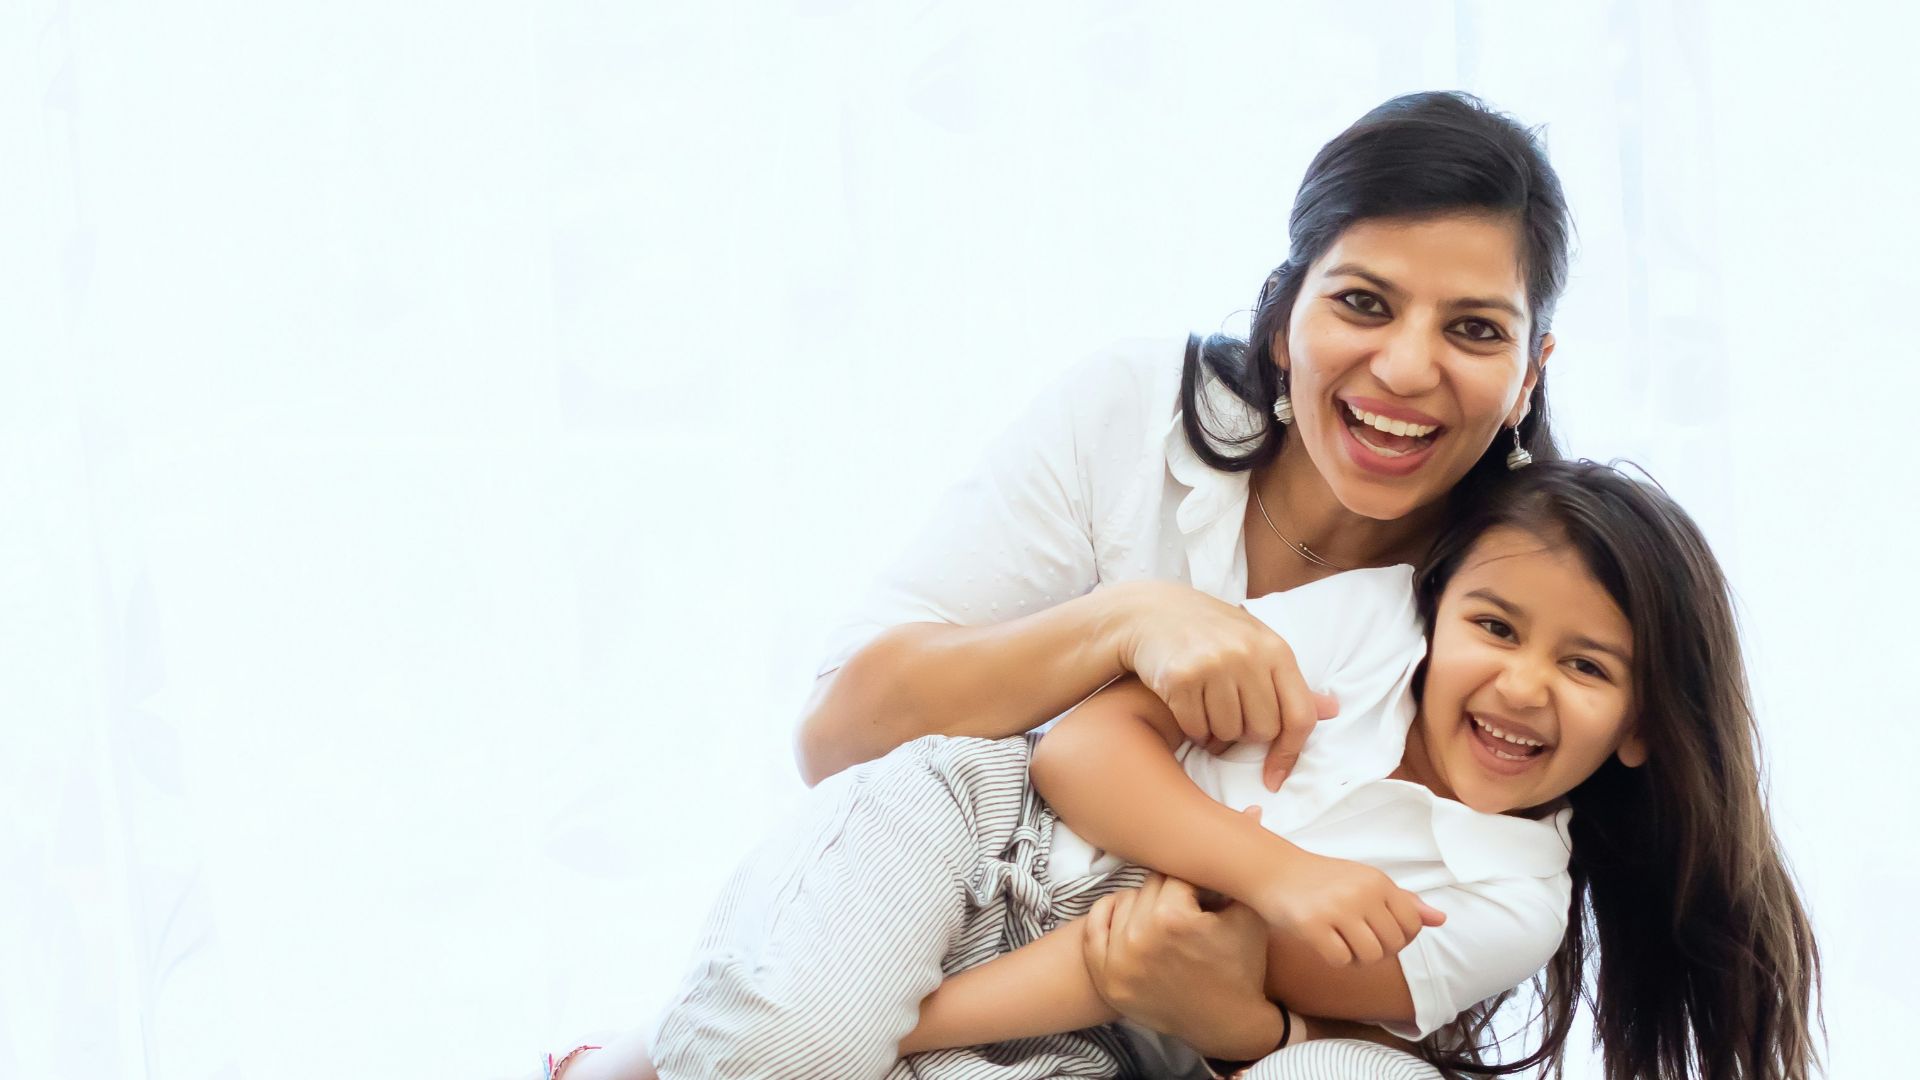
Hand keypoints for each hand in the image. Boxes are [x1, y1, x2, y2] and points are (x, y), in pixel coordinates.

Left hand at [1081, 873, 1286, 1060]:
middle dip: (1171, 893)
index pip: (1176, 873)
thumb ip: (1240, 865)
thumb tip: (1252, 812)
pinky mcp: (1105, 978)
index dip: (1195, 882)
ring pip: (1124, 901)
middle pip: (1149, 885)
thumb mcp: (1249, 913)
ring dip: (1143, 905)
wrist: (1229, 1025)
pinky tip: (1131, 923)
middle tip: (1189, 912)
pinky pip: (1094, 927)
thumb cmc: (1242, 967)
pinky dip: (1110, 918)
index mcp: (1173, 918)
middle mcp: (1139, 937)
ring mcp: (1117, 961)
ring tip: (1167, 923)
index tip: (1205, 898)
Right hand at [1113, 581, 1337, 788]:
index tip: (1274, 777)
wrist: (1152, 611)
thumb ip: (1290, 682)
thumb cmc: (1213, 633)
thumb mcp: (1258, 646)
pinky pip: (1196, 729)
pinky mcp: (1180, 677)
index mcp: (1275, 649)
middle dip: (1244, 733)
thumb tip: (1333, 710)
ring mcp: (1213, 665)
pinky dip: (1192, 728)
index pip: (1299, 716)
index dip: (1290, 753)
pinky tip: (1187, 705)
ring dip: (1216, 732)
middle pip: (1262, 731)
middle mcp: (1247, 655)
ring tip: (1207, 706)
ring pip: (1227, 733)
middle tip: (1229, 714)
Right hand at [1254, 851, 1445, 966]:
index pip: (1412, 925)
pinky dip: (1335, 959)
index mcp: (1378, 881)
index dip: (1400, 937)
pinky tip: (1324, 943)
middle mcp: (1361, 893)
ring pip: (1370, 957)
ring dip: (1356, 958)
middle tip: (1355, 936)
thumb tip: (1441, 919)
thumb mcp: (1366, 881)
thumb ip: (1403, 902)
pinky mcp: (1312, 925)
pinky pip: (1340, 960)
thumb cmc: (1324, 879)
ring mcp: (1336, 909)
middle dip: (1377, 950)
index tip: (1378, 930)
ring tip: (1341, 941)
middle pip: (1393, 946)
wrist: (1273, 870)